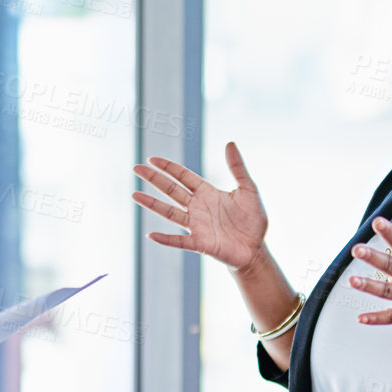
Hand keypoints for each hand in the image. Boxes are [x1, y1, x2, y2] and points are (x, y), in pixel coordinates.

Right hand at [133, 142, 267, 271]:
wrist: (256, 249)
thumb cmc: (252, 220)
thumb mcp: (248, 189)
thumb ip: (238, 168)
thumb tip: (230, 143)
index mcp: (207, 193)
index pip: (183, 177)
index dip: (168, 167)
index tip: (152, 159)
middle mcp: (197, 207)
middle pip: (171, 190)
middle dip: (154, 179)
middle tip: (136, 168)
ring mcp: (196, 226)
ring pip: (169, 213)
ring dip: (152, 204)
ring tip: (135, 195)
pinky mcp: (200, 243)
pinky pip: (179, 241)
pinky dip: (165, 239)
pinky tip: (151, 235)